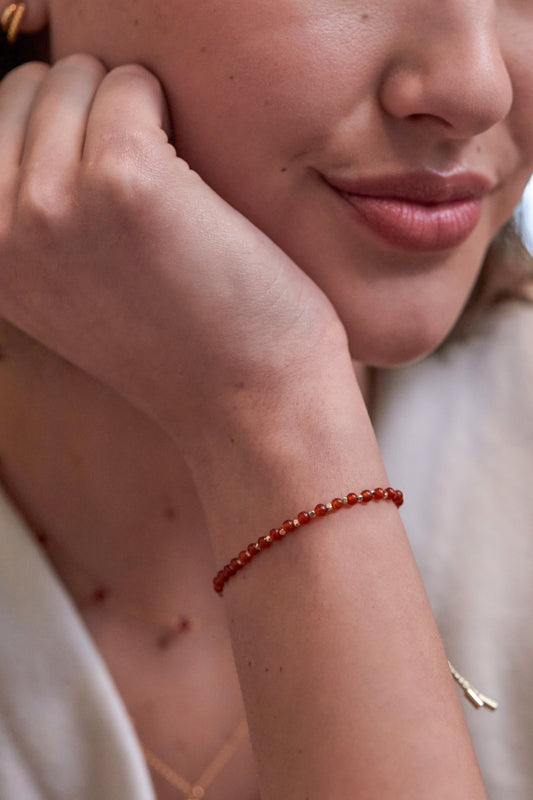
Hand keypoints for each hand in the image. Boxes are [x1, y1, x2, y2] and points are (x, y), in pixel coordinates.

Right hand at [0, 55, 348, 447]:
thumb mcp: (64, 285)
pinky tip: (189, 181)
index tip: (101, 192)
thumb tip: (38, 114)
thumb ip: (30, 214)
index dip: (59, 135)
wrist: (244, 397)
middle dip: (88, 116)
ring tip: (165, 192)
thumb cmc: (173, 339)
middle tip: (139, 193)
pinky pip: (133, 86)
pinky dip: (167, 111)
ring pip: (80, 76)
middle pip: (30, 87)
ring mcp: (53, 201)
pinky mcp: (123, 179)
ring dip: (131, 113)